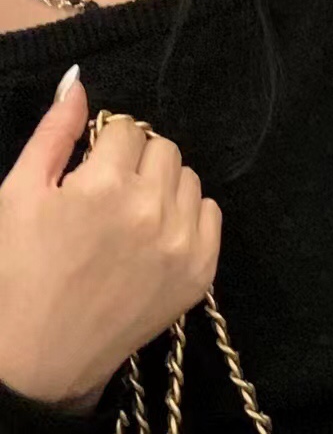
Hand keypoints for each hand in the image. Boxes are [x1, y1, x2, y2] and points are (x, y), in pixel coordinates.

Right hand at [0, 67, 221, 407]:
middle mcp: (153, 210)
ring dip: (165, 185)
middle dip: (138, 160)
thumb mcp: (20, 192)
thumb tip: (78, 81)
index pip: (129, 129)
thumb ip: (54, 132)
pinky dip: (189, 215)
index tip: (91, 168)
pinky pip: (212, 215)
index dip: (107, 144)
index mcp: (105, 185)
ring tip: (132, 213)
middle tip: (111, 190)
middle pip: (165, 149)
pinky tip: (157, 233)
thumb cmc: (22, 269)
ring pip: (190, 180)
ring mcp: (183, 244)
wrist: (43, 352)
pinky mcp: (201, 273)